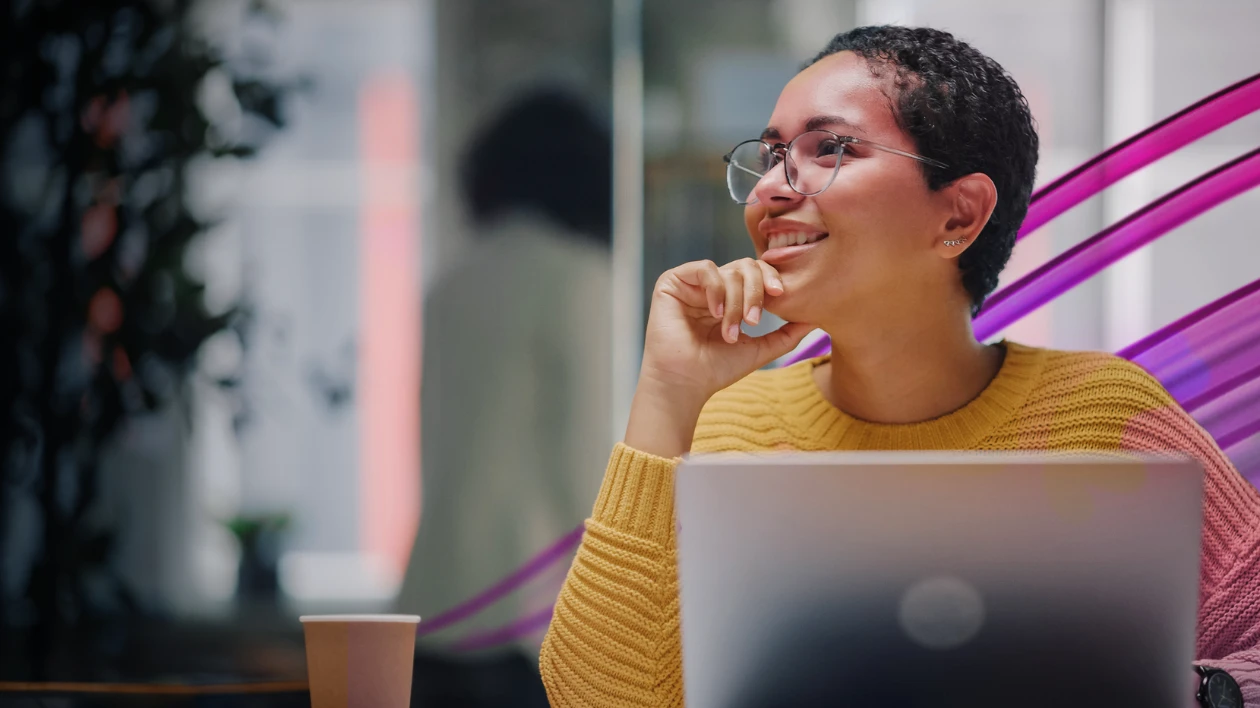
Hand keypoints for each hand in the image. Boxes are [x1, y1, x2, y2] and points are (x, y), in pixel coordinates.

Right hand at [624, 258, 813, 456]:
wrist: (686, 384)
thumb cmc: (717, 370)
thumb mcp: (760, 349)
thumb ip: (787, 333)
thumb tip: (816, 318)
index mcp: (729, 299)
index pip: (756, 274)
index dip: (770, 279)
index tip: (782, 296)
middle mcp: (710, 288)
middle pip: (746, 266)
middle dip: (756, 291)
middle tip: (755, 320)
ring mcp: (691, 285)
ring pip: (728, 270)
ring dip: (735, 302)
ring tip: (730, 331)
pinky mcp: (671, 283)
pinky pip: (704, 269)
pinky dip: (716, 289)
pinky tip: (715, 313)